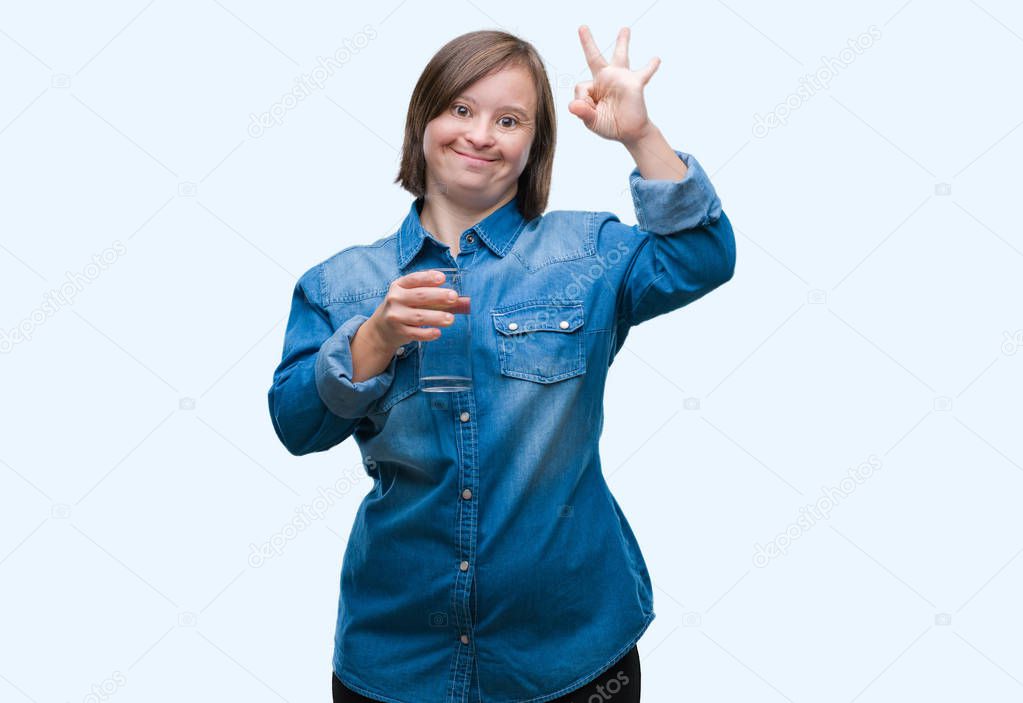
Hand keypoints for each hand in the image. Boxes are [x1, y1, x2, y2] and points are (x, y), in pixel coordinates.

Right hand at [363, 269, 469, 350]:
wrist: (382, 329)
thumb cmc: (402, 307)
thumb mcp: (408, 294)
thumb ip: (427, 291)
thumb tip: (455, 296)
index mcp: (399, 286)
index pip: (414, 279)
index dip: (428, 278)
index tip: (442, 278)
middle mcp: (395, 299)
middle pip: (419, 296)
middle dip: (438, 296)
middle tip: (454, 297)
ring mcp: (396, 316)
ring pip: (419, 316)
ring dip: (437, 317)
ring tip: (451, 319)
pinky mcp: (399, 332)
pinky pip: (415, 333)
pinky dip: (427, 334)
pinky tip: (438, 333)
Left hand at [568, 26, 659, 145]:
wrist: (628, 132)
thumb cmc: (609, 125)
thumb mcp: (592, 121)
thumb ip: (583, 113)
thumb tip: (572, 106)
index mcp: (593, 87)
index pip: (581, 87)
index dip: (584, 101)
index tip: (592, 111)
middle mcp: (605, 79)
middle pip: (594, 57)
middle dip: (588, 42)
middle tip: (582, 27)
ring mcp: (620, 79)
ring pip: (620, 56)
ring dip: (622, 42)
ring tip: (624, 29)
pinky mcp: (634, 85)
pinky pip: (644, 73)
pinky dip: (650, 67)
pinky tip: (656, 59)